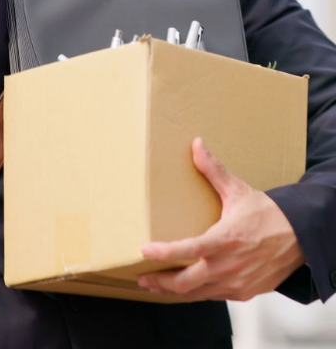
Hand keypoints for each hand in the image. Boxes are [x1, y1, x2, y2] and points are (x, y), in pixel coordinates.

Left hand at [138, 138, 304, 300]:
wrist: (299, 237)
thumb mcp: (238, 190)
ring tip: (155, 284)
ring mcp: (236, 282)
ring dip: (174, 291)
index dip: (164, 253)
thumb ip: (213, 170)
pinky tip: (185, 287)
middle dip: (161, 281)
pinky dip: (195, 293)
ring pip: (197, 294)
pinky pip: (212, 296)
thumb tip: (196, 145)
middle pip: (186, 282)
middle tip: (142, 276)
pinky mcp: (243, 293)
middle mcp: (229, 265)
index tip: (145, 250)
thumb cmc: (267, 213)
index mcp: (226, 239)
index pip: (188, 250)